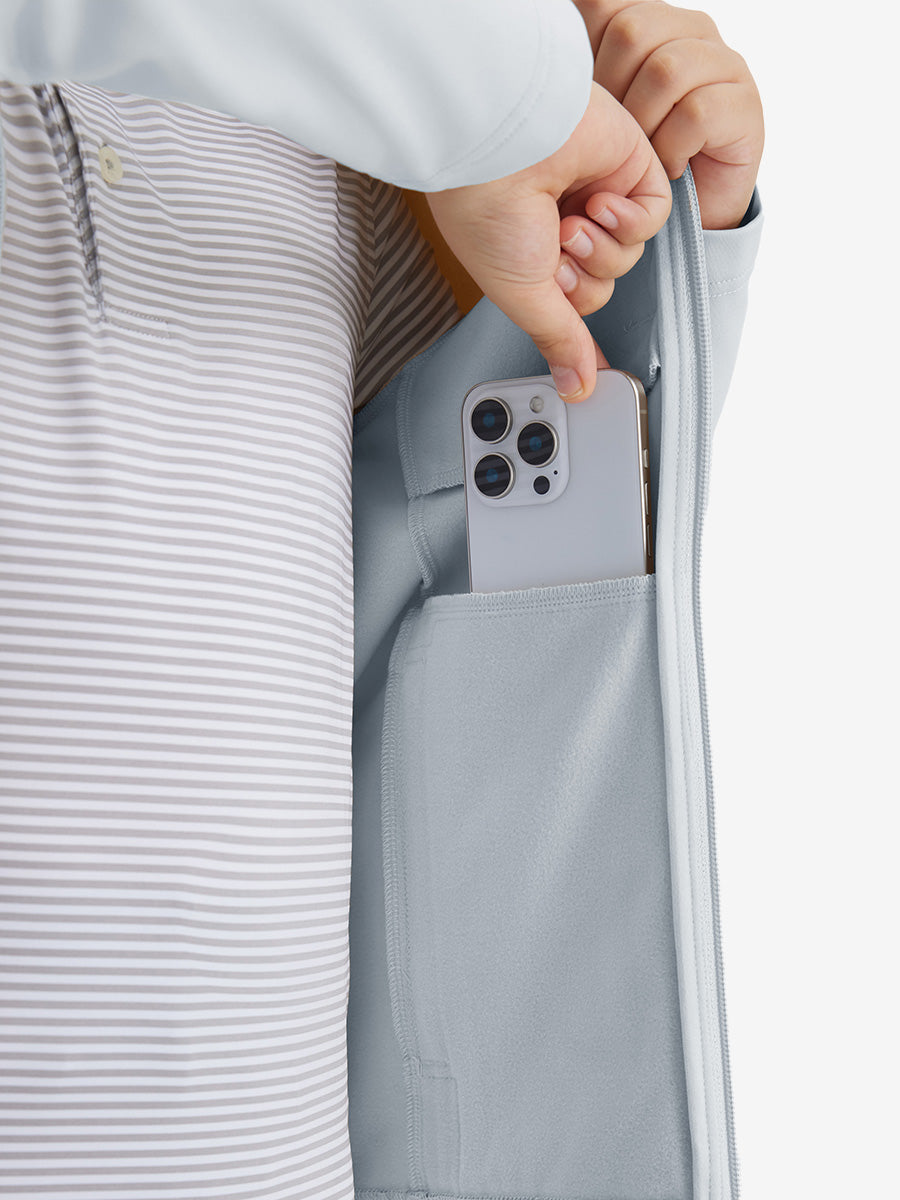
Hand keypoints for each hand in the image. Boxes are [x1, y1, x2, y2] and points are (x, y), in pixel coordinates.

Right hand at [424, 81, 670, 401]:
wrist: (498, 141)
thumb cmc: (487, 210)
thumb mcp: (523, 294)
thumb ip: (559, 339)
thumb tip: (576, 387)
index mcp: (530, 249)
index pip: (574, 299)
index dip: (569, 303)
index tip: (556, 297)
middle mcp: (562, 220)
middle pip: (603, 282)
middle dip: (581, 276)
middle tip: (554, 250)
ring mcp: (595, 192)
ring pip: (628, 254)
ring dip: (599, 247)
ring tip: (569, 219)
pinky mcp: (628, 165)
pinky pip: (652, 216)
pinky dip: (628, 219)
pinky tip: (597, 199)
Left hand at [572, 0, 763, 228]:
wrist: (688, 215)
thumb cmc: (638, 161)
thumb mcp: (599, 113)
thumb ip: (580, 63)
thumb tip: (550, 16)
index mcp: (652, 21)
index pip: (607, 4)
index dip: (587, 50)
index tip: (589, 100)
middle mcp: (692, 31)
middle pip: (632, 32)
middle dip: (612, 93)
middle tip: (618, 137)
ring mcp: (725, 64)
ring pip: (665, 71)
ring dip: (643, 125)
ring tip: (645, 154)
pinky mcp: (745, 105)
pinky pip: (696, 113)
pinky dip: (672, 148)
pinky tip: (670, 167)